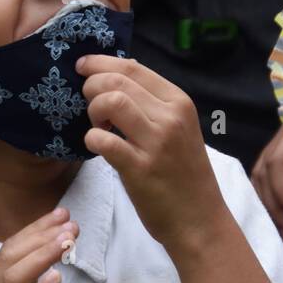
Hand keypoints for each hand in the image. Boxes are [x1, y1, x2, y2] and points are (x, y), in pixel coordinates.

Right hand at [0, 209, 72, 282]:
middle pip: (8, 259)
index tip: (61, 214)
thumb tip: (51, 246)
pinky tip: (58, 277)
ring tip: (69, 241)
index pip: (7, 251)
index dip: (34, 230)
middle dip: (41, 236)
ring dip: (43, 256)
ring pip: (14, 280)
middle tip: (70, 223)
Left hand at [77, 54, 225, 249]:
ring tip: (98, 126)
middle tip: (90, 106)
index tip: (83, 67)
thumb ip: (153, 101)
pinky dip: (91, 139)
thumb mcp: (178, 128)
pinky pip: (103, 140)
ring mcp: (156, 142)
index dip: (100, 63)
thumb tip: (123, 70)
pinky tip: (96, 146)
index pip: (132, 67)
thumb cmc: (183, 175)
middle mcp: (171, 116)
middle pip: (117, 81)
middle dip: (92, 87)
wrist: (199, 220)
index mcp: (179, 102)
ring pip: (111, 102)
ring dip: (93, 110)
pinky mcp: (140, 168)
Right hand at [249, 124, 282, 242]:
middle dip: (273, 208)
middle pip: (263, 178)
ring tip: (279, 230)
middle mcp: (272, 147)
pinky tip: (271, 216)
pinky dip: (263, 199)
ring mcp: (268, 152)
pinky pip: (260, 181)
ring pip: (257, 181)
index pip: (276, 167)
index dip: (282, 193)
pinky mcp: (270, 159)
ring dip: (266, 207)